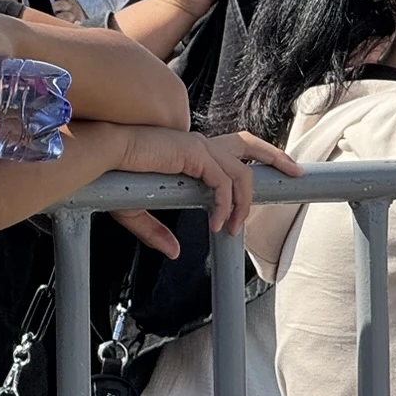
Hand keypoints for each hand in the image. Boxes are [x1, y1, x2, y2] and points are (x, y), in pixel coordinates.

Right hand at [114, 127, 302, 241]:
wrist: (99, 158)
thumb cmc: (113, 177)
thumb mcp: (136, 210)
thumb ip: (156, 230)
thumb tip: (174, 252)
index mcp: (191, 150)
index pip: (232, 150)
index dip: (253, 161)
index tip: (270, 177)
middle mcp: (200, 144)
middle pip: (249, 144)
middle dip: (276, 156)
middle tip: (297, 174)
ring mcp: (199, 147)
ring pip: (241, 174)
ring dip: (244, 204)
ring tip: (234, 229)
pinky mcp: (195, 155)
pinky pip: (224, 183)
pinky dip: (226, 205)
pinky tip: (218, 224)